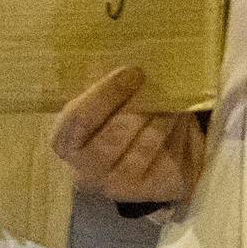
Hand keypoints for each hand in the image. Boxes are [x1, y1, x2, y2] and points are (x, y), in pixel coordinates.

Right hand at [51, 67, 206, 205]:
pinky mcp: (158, 193)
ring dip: (166, 117)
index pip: (83, 117)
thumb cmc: (95, 129)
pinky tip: (182, 119)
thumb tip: (113, 54)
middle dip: (142, 104)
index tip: (132, 71)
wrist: (109, 173)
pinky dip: (182, 136)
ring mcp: (125, 187)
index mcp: (65, 145)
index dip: (108, 92)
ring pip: (150, 146)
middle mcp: (91, 173)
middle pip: (118, 133)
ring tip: (175, 97)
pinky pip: (174, 160)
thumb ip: (92, 89)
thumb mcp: (83, 110)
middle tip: (159, 82)